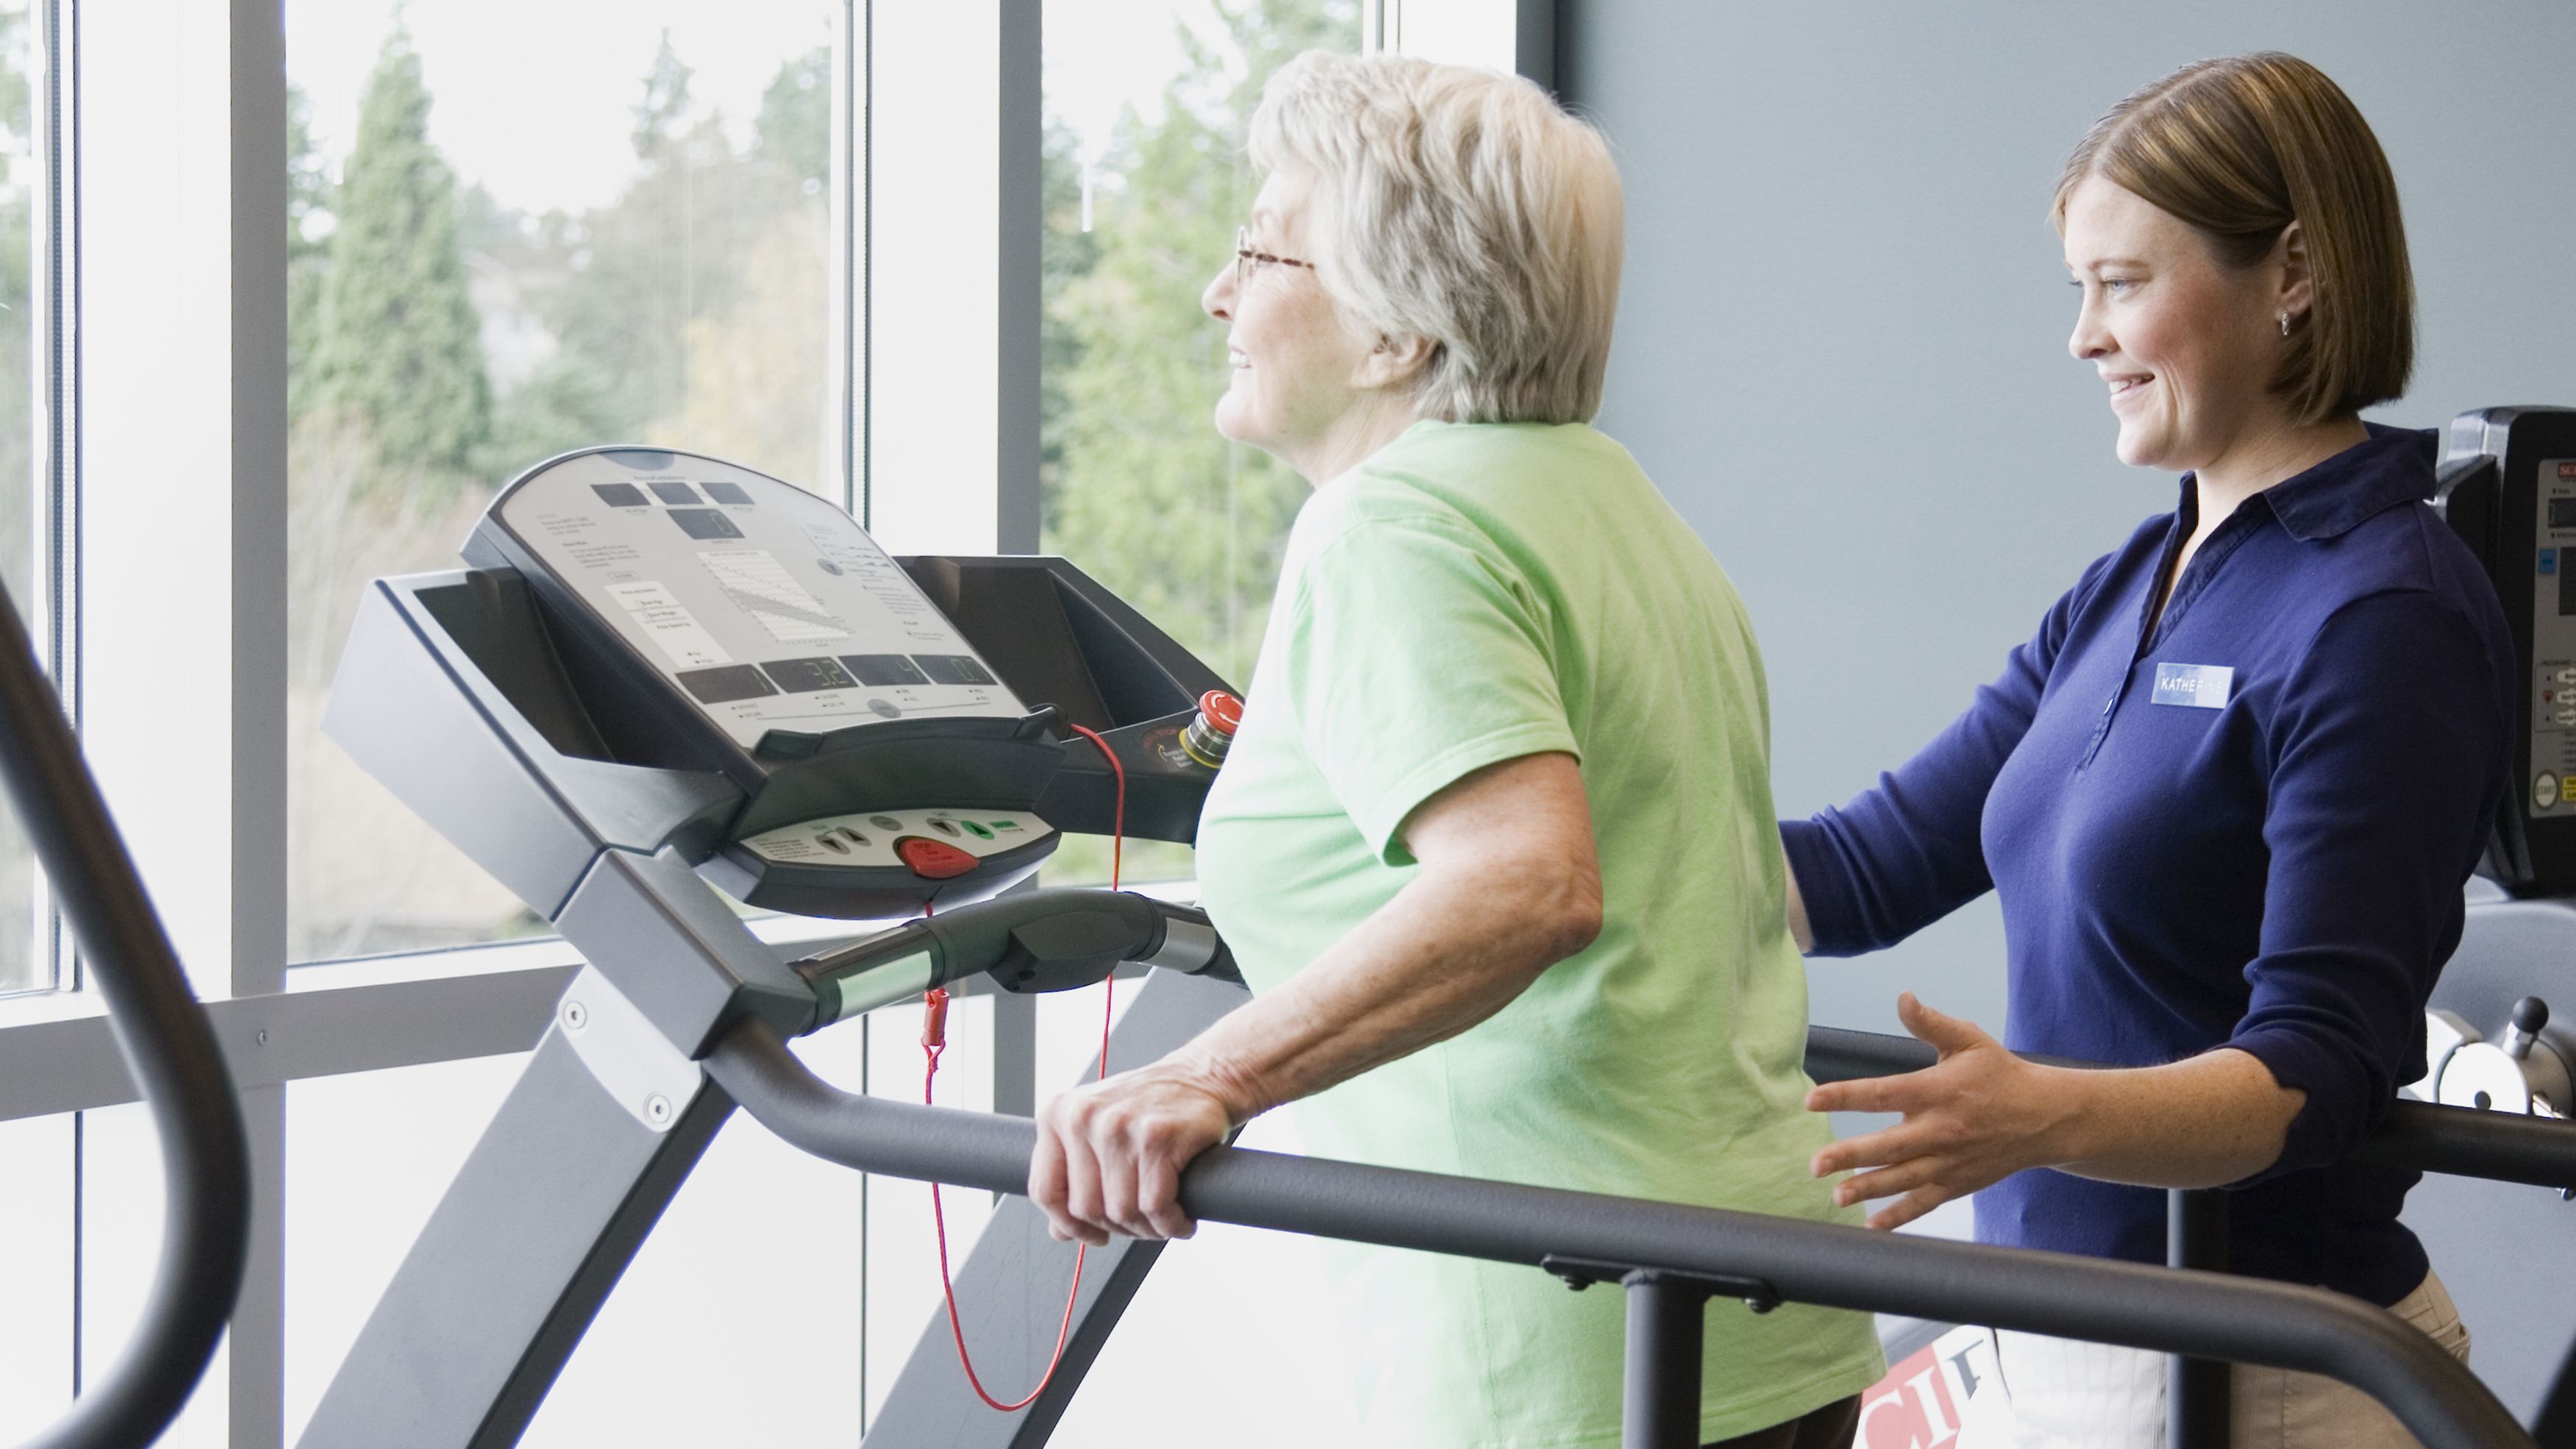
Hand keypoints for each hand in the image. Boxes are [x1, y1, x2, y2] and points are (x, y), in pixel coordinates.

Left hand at [1029, 1060, 1238, 1245]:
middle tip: (1142, 1224)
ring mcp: (1117, 1126)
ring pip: (1121, 1211)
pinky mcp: (1156, 1137)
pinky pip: (1155, 1206)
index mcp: (1058, 1115)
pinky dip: (1170, 1224)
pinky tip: (1179, 1219)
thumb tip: (1059, 1231)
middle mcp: (1082, 1117)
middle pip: (1086, 1208)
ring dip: (1148, 1229)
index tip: (1094, 1235)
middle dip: (1119, 1228)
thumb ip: (1073, 1176)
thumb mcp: (1097, 1129)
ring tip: (1164, 1220)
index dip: (1070, 1226)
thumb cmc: (1150, 1107)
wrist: (1201, 1077)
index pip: (1045, 1190)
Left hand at [1803, 993, 2082, 1230]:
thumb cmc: (2001, 1075)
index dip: (1845, 1096)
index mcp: (1938, 1091)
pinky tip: (1873, 1224)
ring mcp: (1951, 1161)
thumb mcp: (1969, 1040)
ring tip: (1836, 1196)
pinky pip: (1925, 1202)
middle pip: (1889, 1146)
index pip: (1883, 1093)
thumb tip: (1902, 997)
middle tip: (1816, 1164)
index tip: (1811, 1100)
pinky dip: (1899, 1216)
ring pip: (1903, 1179)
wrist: (2047, 1117)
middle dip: (1850, 1156)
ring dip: (1869, 1189)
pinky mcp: (1959, 1183)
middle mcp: (1942, 1130)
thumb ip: (1930, 1023)